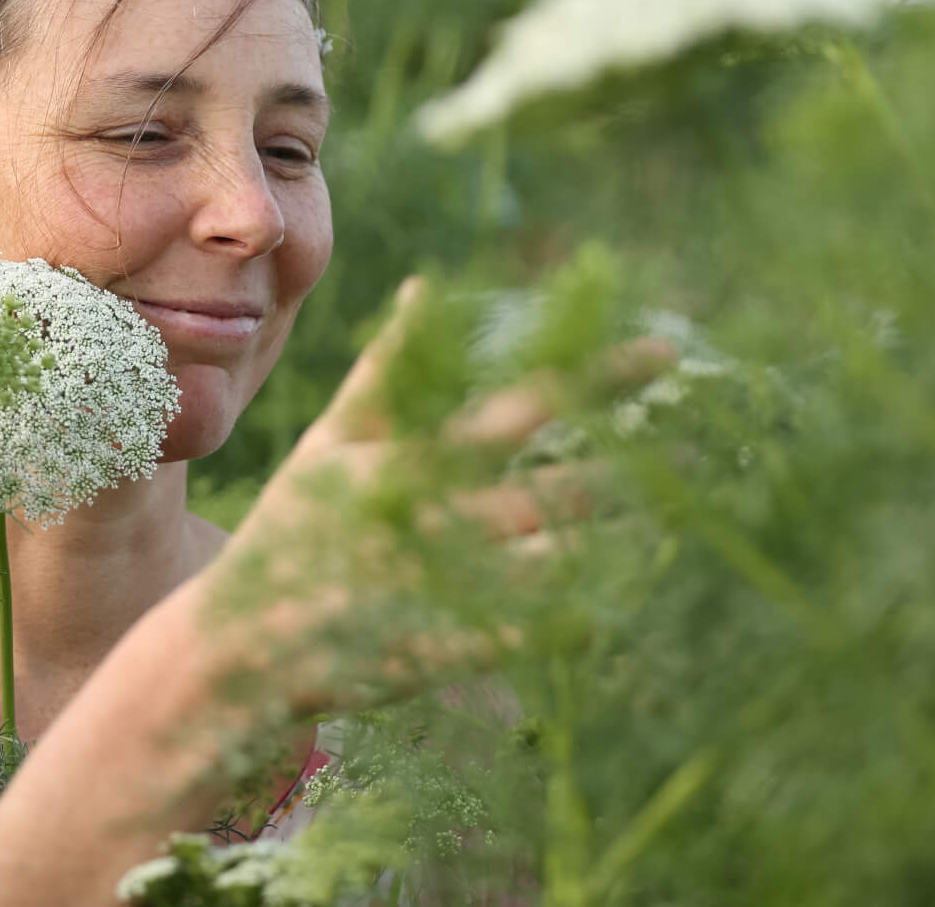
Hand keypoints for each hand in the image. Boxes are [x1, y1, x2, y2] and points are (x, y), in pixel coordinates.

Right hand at [199, 276, 673, 711]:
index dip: (591, 376)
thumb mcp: (328, 444)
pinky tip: (614, 599)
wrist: (238, 648)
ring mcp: (438, 581)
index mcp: (402, 456)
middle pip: (548, 481)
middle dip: (622, 457)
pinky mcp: (446, 646)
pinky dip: (580, 611)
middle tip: (695, 443)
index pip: (517, 404)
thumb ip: (384, 371)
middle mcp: (427, 512)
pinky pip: (534, 627)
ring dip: (613, 528)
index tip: (662, 350)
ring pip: (552, 549)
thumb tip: (425, 286)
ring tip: (665, 510)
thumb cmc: (294, 532)